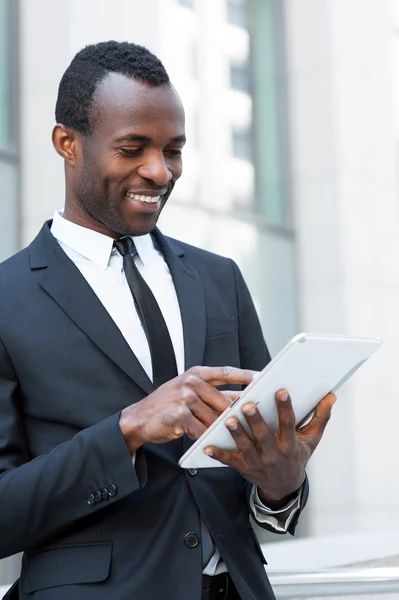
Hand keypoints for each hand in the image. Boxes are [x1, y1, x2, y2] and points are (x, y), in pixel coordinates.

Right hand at [119, 366, 254, 451]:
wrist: (139, 418)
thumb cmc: (168, 406)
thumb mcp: (187, 391)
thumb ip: (211, 393)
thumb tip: (239, 398)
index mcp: (196, 373)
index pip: (226, 372)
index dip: (246, 375)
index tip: (264, 378)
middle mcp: (191, 382)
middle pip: (225, 401)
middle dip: (236, 415)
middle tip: (251, 423)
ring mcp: (185, 398)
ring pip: (215, 418)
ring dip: (221, 430)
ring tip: (229, 437)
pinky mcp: (180, 415)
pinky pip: (202, 430)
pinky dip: (208, 438)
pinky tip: (210, 442)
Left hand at [204, 389, 335, 507]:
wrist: (284, 487)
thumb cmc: (296, 457)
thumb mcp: (311, 440)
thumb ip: (320, 418)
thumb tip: (331, 397)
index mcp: (290, 445)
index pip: (289, 424)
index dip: (285, 408)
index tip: (281, 391)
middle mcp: (273, 454)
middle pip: (263, 436)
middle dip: (255, 421)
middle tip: (248, 405)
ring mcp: (257, 463)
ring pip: (245, 447)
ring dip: (236, 434)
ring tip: (228, 420)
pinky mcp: (244, 468)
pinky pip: (230, 461)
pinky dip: (218, 454)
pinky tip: (207, 446)